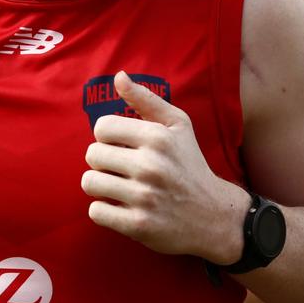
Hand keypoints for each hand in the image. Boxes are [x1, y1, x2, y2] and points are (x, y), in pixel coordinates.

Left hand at [81, 71, 250, 263]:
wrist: (213, 215)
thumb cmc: (190, 164)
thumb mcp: (178, 126)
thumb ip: (146, 99)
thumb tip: (119, 77)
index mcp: (158, 137)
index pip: (102, 127)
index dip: (108, 137)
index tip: (122, 146)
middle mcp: (151, 165)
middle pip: (92, 155)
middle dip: (103, 161)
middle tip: (121, 168)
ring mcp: (144, 197)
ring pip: (90, 182)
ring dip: (100, 185)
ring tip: (118, 186)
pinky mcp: (138, 225)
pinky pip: (96, 211)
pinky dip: (104, 210)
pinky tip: (121, 206)